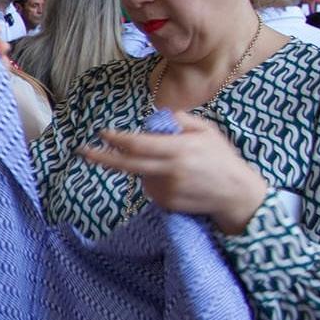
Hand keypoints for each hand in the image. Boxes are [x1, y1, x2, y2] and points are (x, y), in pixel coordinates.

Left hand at [81, 112, 267, 233]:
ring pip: (140, 175)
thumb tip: (154, 116)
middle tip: (83, 151)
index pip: (140, 145)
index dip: (118, 139)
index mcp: (179, 150)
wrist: (236, 195)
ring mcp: (166, 190)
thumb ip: (179, 120)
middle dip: (102, 157)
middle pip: (127, 165)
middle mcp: (170, 171)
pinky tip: (176, 178)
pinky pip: (150, 187)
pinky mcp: (166, 203)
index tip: (103, 132)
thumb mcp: (206, 131)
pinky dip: (154, 179)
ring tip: (176, 166)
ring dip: (144, 166)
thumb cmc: (222, 159)